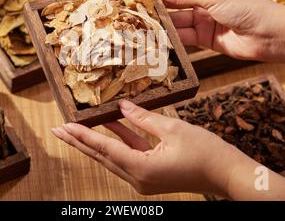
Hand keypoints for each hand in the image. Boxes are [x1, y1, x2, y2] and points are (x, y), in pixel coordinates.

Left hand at [52, 100, 284, 199]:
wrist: (227, 173)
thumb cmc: (204, 151)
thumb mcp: (172, 128)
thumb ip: (143, 117)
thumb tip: (122, 106)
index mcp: (141, 168)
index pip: (104, 148)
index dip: (82, 135)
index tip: (64, 125)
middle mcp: (138, 178)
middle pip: (101, 156)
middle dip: (79, 142)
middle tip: (58, 130)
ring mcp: (143, 178)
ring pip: (112, 157)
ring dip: (94, 143)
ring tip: (75, 130)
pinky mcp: (150, 174)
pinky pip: (127, 156)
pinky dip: (117, 142)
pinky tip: (109, 128)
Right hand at [126, 0, 280, 60]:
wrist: (268, 36)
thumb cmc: (245, 8)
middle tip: (131, 1)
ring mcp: (202, 17)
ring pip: (175, 17)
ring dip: (161, 20)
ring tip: (140, 21)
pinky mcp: (204, 36)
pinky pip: (183, 34)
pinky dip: (172, 36)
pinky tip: (157, 37)